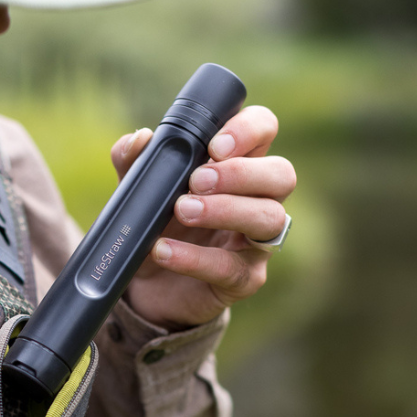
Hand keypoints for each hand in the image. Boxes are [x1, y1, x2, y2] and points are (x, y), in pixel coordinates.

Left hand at [113, 106, 296, 329]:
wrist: (145, 287)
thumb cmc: (156, 226)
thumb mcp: (140, 191)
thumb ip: (134, 161)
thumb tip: (140, 139)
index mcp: (239, 165)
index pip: (264, 130)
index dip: (248, 130)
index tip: (214, 145)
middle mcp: (258, 200)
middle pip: (281, 174)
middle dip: (240, 173)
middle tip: (197, 181)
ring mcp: (256, 241)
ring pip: (270, 217)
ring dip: (224, 210)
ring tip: (182, 211)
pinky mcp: (244, 279)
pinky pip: (231, 267)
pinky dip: (195, 258)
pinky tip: (163, 251)